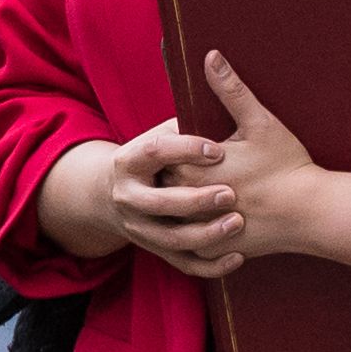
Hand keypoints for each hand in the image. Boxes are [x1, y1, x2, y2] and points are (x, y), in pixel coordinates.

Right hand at [102, 118, 246, 279]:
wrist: (112, 195)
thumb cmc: (152, 158)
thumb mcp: (158, 135)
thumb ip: (182, 125)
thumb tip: (215, 86)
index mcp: (127, 162)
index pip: (155, 152)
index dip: (186, 149)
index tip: (218, 149)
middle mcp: (127, 198)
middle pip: (160, 203)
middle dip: (196, 200)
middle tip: (230, 193)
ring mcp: (140, 228)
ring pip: (172, 239)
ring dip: (206, 234)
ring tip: (237, 222)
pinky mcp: (156, 251)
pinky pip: (184, 264)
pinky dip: (211, 265)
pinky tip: (238, 257)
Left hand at [163, 52, 320, 259]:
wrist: (312, 212)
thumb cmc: (287, 165)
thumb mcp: (259, 122)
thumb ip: (230, 90)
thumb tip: (210, 56)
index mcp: (194, 169)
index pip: (162, 158)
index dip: (172, 150)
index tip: (180, 146)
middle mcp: (192, 202)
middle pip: (165, 188)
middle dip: (173, 178)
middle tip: (186, 168)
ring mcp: (203, 229)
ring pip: (175, 219)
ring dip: (180, 208)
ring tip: (195, 195)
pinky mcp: (217, 249)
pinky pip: (193, 246)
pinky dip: (195, 236)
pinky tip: (204, 224)